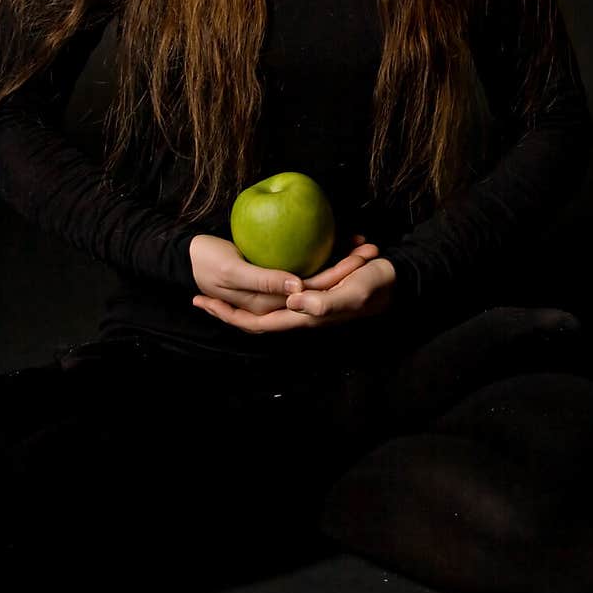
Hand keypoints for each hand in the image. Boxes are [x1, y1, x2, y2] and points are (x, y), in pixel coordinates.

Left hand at [192, 235, 395, 333]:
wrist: (394, 277)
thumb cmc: (376, 286)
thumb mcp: (354, 293)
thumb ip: (327, 302)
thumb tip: (294, 302)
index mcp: (305, 317)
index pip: (258, 324)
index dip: (229, 317)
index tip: (202, 301)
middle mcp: (300, 312)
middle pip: (254, 317)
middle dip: (226, 309)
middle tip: (199, 294)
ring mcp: (304, 302)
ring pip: (263, 304)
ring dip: (241, 298)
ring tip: (216, 283)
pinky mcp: (310, 288)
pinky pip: (278, 288)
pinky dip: (263, 283)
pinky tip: (251, 268)